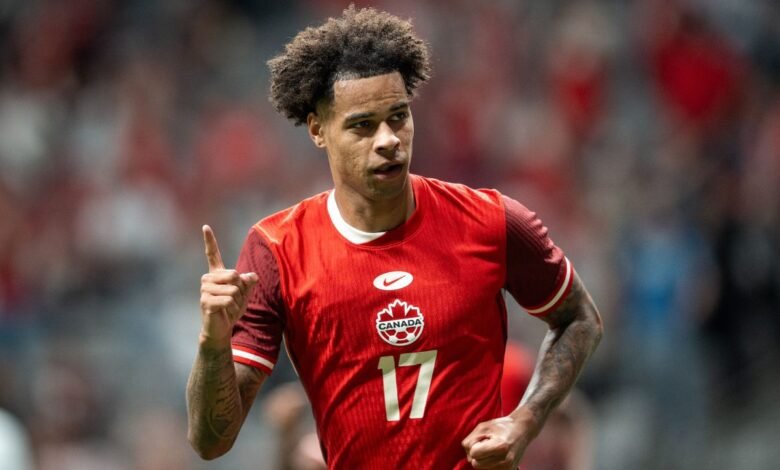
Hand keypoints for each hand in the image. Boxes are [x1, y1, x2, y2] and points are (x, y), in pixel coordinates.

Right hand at [199, 225, 258, 346]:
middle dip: (241, 290)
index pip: (212, 254)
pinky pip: (228, 299)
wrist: (222, 328)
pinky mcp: (205, 301)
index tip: (205, 226)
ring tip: (229, 307)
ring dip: (237, 301)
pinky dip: (233, 307)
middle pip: (235, 275)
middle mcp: (208, 278)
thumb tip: (252, 276)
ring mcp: (205, 289)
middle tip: (234, 301)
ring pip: (233, 289)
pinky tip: (226, 312)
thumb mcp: (244, 294)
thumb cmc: (231, 309)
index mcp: (217, 273)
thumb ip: (248, 282)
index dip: (209, 240)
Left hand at [462, 408, 537, 468]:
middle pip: (476, 465)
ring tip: (491, 450)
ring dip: (482, 460)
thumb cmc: (501, 426)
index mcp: (500, 446)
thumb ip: (470, 439)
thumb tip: (468, 453)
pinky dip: (488, 465)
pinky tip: (494, 456)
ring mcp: (508, 468)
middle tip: (486, 445)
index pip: (474, 453)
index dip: (474, 446)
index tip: (482, 440)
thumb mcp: (483, 427)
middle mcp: (505, 460)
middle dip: (477, 455)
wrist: (522, 430)